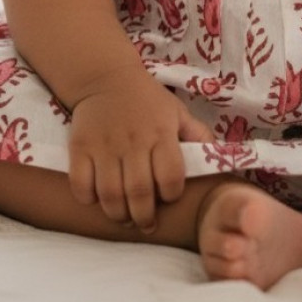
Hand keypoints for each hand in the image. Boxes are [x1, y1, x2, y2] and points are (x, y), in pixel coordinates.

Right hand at [67, 67, 212, 232]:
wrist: (106, 78)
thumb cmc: (147, 100)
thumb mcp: (177, 112)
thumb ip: (198, 135)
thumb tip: (221, 158)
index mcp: (162, 132)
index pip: (171, 176)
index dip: (172, 195)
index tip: (169, 198)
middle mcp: (134, 140)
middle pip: (139, 192)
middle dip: (144, 217)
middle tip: (146, 223)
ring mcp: (105, 145)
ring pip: (110, 194)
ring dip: (118, 214)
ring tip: (125, 218)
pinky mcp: (80, 147)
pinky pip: (81, 184)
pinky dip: (88, 199)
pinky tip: (98, 199)